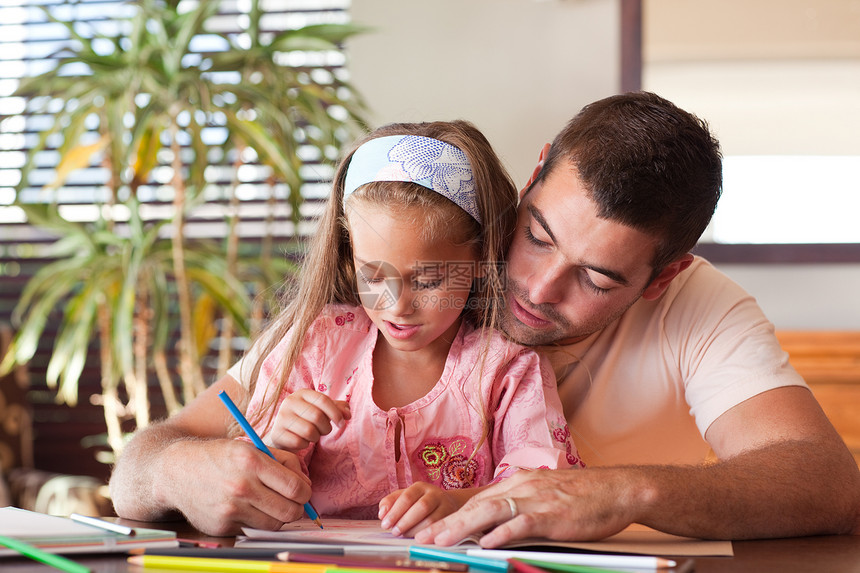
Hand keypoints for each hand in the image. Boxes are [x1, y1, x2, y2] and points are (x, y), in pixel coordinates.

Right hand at [161, 437, 313, 535]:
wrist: (176, 471)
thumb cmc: (220, 456)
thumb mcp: (252, 447)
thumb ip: (284, 461)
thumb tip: (306, 484)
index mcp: (251, 461)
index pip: (296, 488)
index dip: (305, 491)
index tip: (302, 490)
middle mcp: (241, 486)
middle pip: (289, 512)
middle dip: (297, 508)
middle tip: (292, 501)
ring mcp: (230, 509)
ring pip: (274, 525)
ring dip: (278, 516)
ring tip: (270, 503)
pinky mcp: (221, 526)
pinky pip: (252, 529)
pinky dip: (256, 521)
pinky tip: (247, 508)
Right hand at [269, 389, 350, 450]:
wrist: (282, 433)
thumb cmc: (306, 419)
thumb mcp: (322, 410)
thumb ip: (337, 408)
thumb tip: (347, 414)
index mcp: (302, 393)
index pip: (323, 400)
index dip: (336, 413)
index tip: (342, 423)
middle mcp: (290, 402)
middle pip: (317, 416)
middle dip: (326, 428)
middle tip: (324, 431)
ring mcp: (281, 417)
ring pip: (309, 431)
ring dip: (316, 437)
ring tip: (313, 435)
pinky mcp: (276, 433)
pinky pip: (299, 442)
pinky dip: (305, 444)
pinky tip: (302, 441)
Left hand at [378, 482, 475, 537]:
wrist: (446, 504)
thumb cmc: (418, 502)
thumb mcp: (404, 498)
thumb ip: (390, 502)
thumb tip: (382, 513)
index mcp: (420, 487)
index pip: (407, 497)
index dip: (395, 512)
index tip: (385, 524)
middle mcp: (435, 494)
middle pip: (421, 507)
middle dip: (405, 522)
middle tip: (394, 532)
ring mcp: (446, 506)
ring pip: (432, 520)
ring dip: (415, 531)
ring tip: (404, 535)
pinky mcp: (452, 519)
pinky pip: (440, 530)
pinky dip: (427, 536)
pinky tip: (417, 539)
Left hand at [413, 468, 638, 546]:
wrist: (620, 489)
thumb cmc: (587, 496)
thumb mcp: (547, 495)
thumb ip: (523, 505)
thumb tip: (499, 524)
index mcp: (520, 483)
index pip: (478, 500)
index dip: (452, 516)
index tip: (432, 529)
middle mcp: (523, 487)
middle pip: (476, 505)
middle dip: (446, 524)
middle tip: (423, 539)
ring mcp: (537, 499)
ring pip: (490, 512)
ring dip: (461, 528)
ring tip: (441, 541)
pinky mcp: (552, 514)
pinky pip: (521, 523)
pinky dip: (501, 533)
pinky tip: (486, 544)